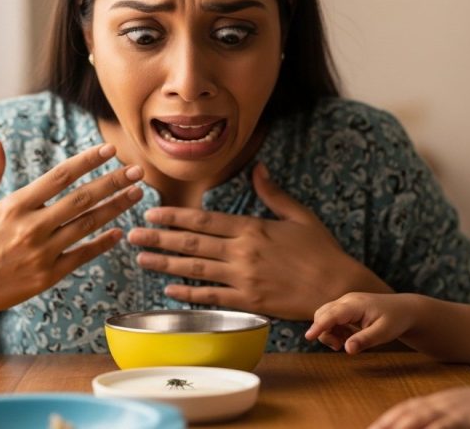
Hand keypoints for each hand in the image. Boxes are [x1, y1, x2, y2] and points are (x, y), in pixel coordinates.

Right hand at [0, 137, 143, 323]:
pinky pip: (82, 256)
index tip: (109, 149)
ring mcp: (41, 253)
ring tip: (137, 193)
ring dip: (115, 208)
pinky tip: (118, 232)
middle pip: (81, 199)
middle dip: (113, 182)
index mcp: (13, 206)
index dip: (87, 161)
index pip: (59, 177)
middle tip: (137, 170)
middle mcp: (30, 228)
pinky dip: (102, 243)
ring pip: (87, 225)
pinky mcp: (47, 276)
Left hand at [126, 162, 390, 319]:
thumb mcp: (299, 215)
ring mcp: (243, 278)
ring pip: (195, 270)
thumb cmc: (321, 250)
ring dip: (165, 264)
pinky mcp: (248, 301)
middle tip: (133, 236)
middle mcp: (242, 252)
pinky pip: (212, 297)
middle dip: (158, 239)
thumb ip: (273, 193)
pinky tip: (170, 288)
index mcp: (252, 228)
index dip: (175, 217)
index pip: (204, 221)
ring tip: (142, 259)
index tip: (152, 213)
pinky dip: (189, 292)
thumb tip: (258, 168)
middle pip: (191, 244)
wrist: (336, 287)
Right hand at [305, 293, 410, 353]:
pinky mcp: (346, 308)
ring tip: (345, 343)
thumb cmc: (395, 320)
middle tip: (338, 347)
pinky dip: (335, 331)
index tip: (308, 337)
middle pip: (322, 314)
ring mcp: (345, 303)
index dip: (319, 326)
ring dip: (329, 332)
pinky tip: (348, 338)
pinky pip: (332, 319)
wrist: (404, 310)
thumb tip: (347, 349)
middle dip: (324, 332)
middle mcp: (347, 300)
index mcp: (356, 304)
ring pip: (325, 316)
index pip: (332, 314)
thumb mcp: (384, 333)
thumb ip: (365, 340)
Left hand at [369, 385, 469, 428]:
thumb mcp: (460, 413)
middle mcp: (441, 402)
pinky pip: (445, 426)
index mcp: (437, 400)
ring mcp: (453, 409)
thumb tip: (426, 426)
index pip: (404, 409)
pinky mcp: (467, 418)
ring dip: (401, 428)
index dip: (385, 420)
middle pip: (406, 414)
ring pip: (421, 420)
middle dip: (385, 425)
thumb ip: (442, 420)